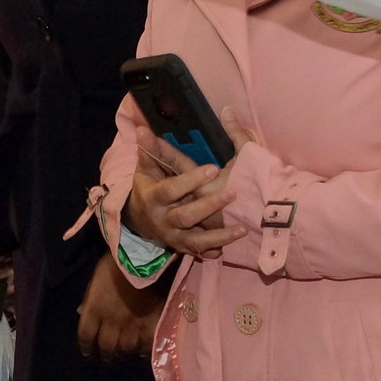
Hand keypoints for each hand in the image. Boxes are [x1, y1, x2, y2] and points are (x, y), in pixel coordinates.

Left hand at [77, 256, 164, 361]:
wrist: (143, 257)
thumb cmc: (116, 264)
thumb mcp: (95, 280)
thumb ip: (89, 300)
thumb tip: (82, 314)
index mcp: (94, 309)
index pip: (85, 337)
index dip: (86, 347)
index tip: (87, 352)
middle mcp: (111, 321)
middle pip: (106, 347)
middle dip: (104, 355)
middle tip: (106, 357)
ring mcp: (131, 324)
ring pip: (124, 349)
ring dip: (121, 354)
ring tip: (121, 354)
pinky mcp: (150, 324)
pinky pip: (145, 345)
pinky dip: (141, 350)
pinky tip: (139, 351)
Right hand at [127, 124, 255, 258]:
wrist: (139, 220)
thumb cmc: (149, 187)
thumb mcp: (146, 168)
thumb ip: (150, 150)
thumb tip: (143, 128)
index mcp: (154, 197)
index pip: (172, 189)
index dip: (191, 180)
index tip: (213, 168)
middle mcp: (164, 220)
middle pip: (186, 216)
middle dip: (209, 206)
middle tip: (233, 193)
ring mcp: (175, 237)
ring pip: (197, 240)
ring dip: (219, 235)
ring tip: (241, 228)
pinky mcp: (184, 248)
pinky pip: (201, 252)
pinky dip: (214, 250)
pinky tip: (231, 246)